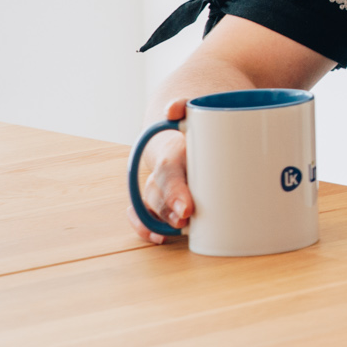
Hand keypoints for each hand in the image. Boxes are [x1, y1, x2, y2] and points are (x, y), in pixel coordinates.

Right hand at [127, 98, 192, 244]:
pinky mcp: (164, 201)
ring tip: (176, 230)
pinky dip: (147, 227)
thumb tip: (172, 109)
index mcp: (174, 153)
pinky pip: (146, 215)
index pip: (168, 172)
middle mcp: (162, 173)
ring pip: (152, 207)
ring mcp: (160, 188)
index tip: (186, 210)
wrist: (190, 134)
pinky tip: (159, 237)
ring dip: (160, 221)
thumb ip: (186, 108)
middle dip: (169, 209)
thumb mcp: (198, 118)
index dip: (174, 192)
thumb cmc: (200, 131)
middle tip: (185, 219)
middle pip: (158, 194)